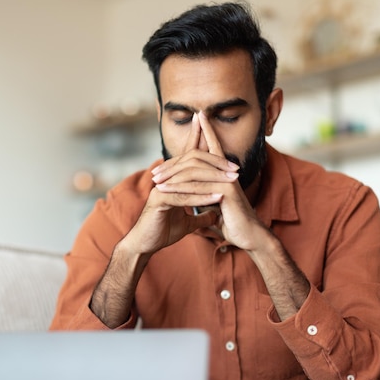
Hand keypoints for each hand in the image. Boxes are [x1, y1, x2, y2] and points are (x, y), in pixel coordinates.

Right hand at [124, 113, 237, 255]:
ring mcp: (161, 187)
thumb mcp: (187, 223)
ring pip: (190, 177)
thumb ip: (201, 216)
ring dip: (213, 179)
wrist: (145, 245)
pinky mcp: (159, 200)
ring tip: (232, 181)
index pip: (189, 158)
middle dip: (215, 162)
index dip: (201, 142)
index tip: (217, 135)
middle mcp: (166, 179)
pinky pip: (183, 196)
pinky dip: (202, 197)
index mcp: (172, 180)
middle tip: (235, 168)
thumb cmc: (162, 231)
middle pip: (192, 160)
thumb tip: (215, 215)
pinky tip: (218, 198)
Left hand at [153, 112, 266, 250]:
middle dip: (173, 163)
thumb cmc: (233, 220)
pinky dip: (179, 188)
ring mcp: (228, 180)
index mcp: (226, 172)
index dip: (206, 130)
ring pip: (194, 171)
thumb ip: (207, 192)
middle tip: (155, 171)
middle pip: (197, 157)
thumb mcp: (217, 203)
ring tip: (155, 181)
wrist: (249, 236)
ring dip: (171, 176)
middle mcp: (228, 171)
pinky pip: (197, 187)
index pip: (214, 146)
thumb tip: (196, 190)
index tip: (197, 116)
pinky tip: (164, 191)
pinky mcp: (226, 192)